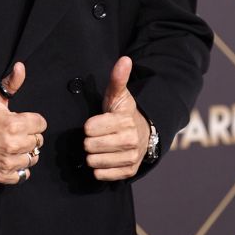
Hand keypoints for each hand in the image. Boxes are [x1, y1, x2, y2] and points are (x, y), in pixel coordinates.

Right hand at [0, 61, 46, 184]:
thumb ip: (10, 83)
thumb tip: (21, 67)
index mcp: (14, 123)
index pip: (41, 124)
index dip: (32, 121)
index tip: (23, 122)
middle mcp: (13, 144)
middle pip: (38, 141)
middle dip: (28, 136)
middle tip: (15, 134)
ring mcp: (8, 161)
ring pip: (32, 159)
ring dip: (25, 153)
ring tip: (13, 147)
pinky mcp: (1, 176)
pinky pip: (22, 176)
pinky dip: (18, 169)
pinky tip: (10, 160)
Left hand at [83, 56, 149, 180]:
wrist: (144, 133)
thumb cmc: (124, 113)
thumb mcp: (119, 95)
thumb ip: (118, 78)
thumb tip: (125, 59)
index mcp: (123, 121)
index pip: (90, 128)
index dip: (89, 126)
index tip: (94, 124)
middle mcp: (129, 140)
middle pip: (90, 146)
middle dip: (89, 141)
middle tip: (96, 136)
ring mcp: (130, 157)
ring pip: (94, 161)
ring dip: (92, 155)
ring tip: (100, 147)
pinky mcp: (129, 171)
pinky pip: (101, 175)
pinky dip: (99, 168)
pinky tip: (105, 158)